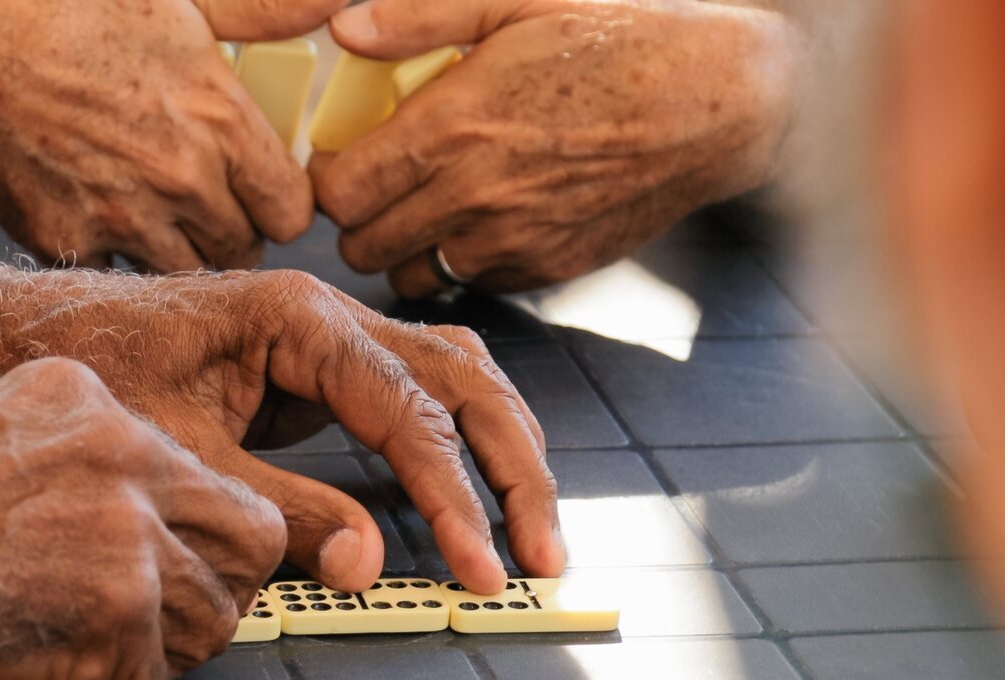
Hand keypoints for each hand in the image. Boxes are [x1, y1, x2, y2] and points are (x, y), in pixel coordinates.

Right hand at [0, 0, 345, 271]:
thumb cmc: (68, 6)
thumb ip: (265, 12)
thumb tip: (339, 3)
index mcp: (220, 118)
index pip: (292, 211)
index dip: (275, 202)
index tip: (254, 188)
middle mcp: (180, 178)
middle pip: (241, 249)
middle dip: (227, 227)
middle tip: (197, 194)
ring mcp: (123, 219)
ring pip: (183, 270)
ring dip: (174, 247)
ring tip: (146, 201)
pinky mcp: (69, 243)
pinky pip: (114, 271)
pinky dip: (108, 249)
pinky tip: (90, 201)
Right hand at [0, 358, 285, 679]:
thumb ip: (68, 476)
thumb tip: (139, 540)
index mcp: (90, 401)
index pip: (205, 478)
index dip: (194, 544)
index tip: (168, 575)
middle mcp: (125, 449)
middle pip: (249, 537)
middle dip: (213, 596)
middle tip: (160, 634)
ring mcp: (127, 527)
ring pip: (217, 618)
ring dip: (164, 660)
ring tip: (90, 670)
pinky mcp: (117, 608)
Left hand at [12, 269, 562, 591]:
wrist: (32, 339)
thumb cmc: (96, 379)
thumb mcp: (188, 460)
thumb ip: (282, 512)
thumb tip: (367, 567)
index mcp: (300, 320)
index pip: (410, 412)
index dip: (453, 496)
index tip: (480, 565)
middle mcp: (330, 316)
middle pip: (462, 380)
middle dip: (512, 468)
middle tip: (542, 554)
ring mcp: (329, 339)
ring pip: (453, 379)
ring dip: (499, 451)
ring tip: (531, 530)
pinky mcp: (319, 369)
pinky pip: (415, 395)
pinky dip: (455, 442)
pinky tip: (474, 492)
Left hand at [311, 0, 798, 294]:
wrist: (716, 102)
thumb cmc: (617, 38)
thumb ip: (419, 16)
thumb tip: (343, 28)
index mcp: (449, 129)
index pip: (338, 193)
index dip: (331, 177)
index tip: (347, 157)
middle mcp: (471, 199)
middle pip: (362, 246)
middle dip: (360, 217)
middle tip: (383, 182)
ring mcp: (508, 245)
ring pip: (410, 276)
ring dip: (406, 247)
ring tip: (430, 203)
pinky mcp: (542, 272)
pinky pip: (471, 285)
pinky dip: (463, 260)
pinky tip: (488, 215)